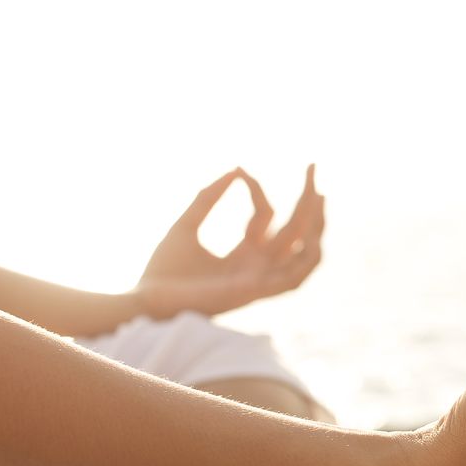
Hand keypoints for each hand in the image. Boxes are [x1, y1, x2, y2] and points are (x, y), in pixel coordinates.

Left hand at [135, 165, 325, 318]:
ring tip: (319, 194)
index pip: (266, 216)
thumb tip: (236, 168)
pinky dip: (307, 256)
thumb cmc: (163, 269)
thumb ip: (208, 197)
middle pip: (295, 231)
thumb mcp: (187, 224)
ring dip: (316, 225)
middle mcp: (258, 266)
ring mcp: (261, 279)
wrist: (147, 299)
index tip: (241, 171)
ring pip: (304, 253)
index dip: (257, 189)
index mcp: (244, 253)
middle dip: (306, 199)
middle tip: (312, 166)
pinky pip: (296, 277)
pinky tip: (308, 231)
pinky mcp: (257, 292)